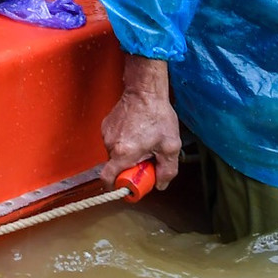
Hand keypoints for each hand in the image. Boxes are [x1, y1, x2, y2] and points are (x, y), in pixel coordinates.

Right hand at [99, 55, 180, 188]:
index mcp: (123, 153)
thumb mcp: (171, 146)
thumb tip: (161, 184)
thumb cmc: (157, 115)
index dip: (117, 187)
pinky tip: (137, 132)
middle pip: (116, 167)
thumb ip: (167, 170)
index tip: (130, 185)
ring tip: (144, 142)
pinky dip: (124, 142)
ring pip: (115, 154)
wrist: (145, 90)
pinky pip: (114, 142)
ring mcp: (106, 134)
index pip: (108, 179)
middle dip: (130, 168)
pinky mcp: (106, 125)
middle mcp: (110, 144)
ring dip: (128, 154)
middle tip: (146, 160)